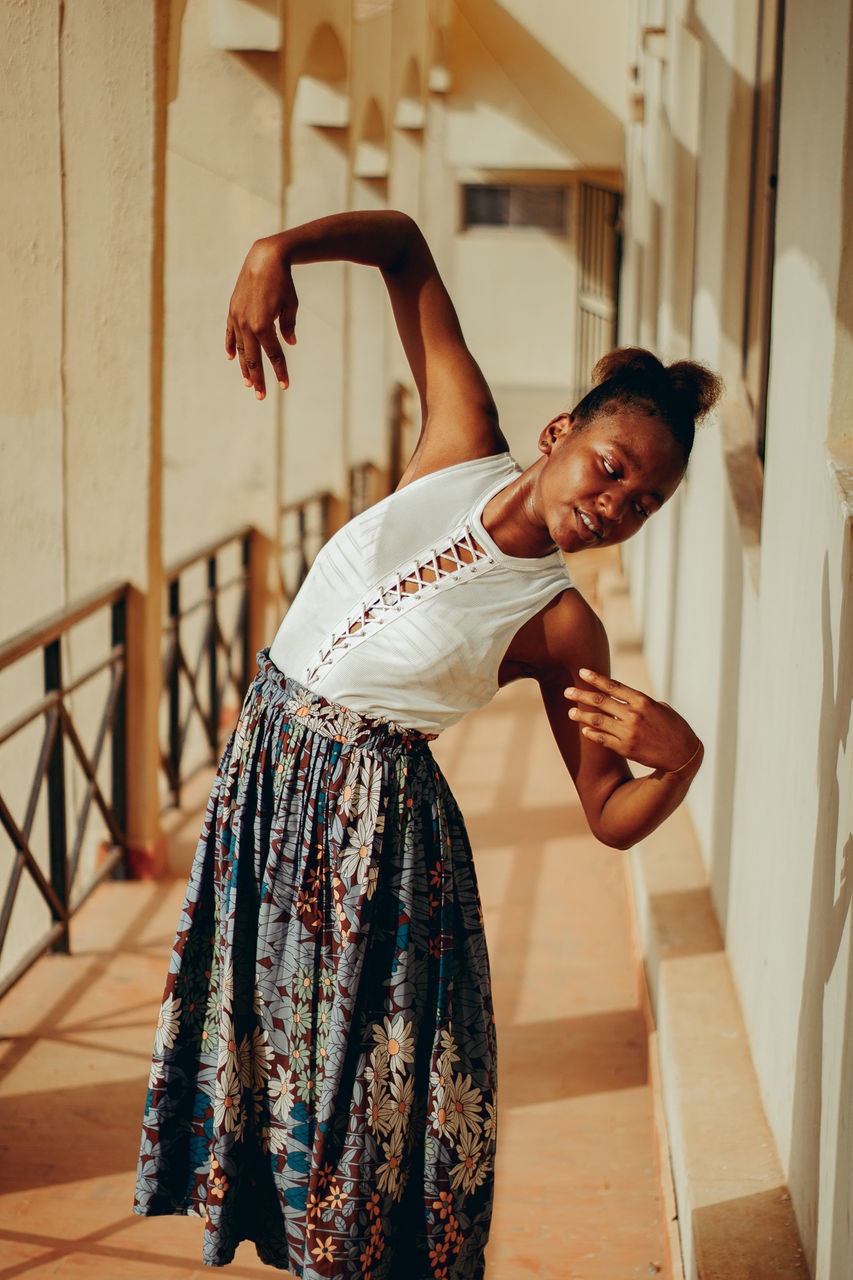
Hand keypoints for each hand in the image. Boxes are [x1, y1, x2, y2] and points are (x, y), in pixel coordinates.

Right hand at [225, 236, 298, 398]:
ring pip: (240, 350)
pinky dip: (231, 346)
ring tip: (248, 383)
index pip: (274, 356)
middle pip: (253, 359)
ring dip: (244, 367)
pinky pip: (230, 333)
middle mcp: (248, 325)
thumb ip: (288, 326)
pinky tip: (231, 358)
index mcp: (264, 326)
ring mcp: (237, 318)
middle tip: (261, 397)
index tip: (285, 386)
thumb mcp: (291, 305)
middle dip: (258, 379)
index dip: (281, 372)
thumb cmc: (283, 282)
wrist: (265, 259)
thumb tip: (289, 343)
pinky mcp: (232, 311)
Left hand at [564, 668, 701, 773]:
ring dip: (582, 716)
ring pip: (598, 721)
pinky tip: (584, 730)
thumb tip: (626, 699)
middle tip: (567, 692)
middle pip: (601, 702)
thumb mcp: (661, 709)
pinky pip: (603, 739)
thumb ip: (642, 703)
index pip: (613, 686)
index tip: (582, 672)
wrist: (684, 755)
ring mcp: (628, 732)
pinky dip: (592, 734)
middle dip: (581, 696)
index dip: (595, 678)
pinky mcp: (626, 749)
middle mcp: (634, 715)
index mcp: (643, 701)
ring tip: (571, 713)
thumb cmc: (675, 728)